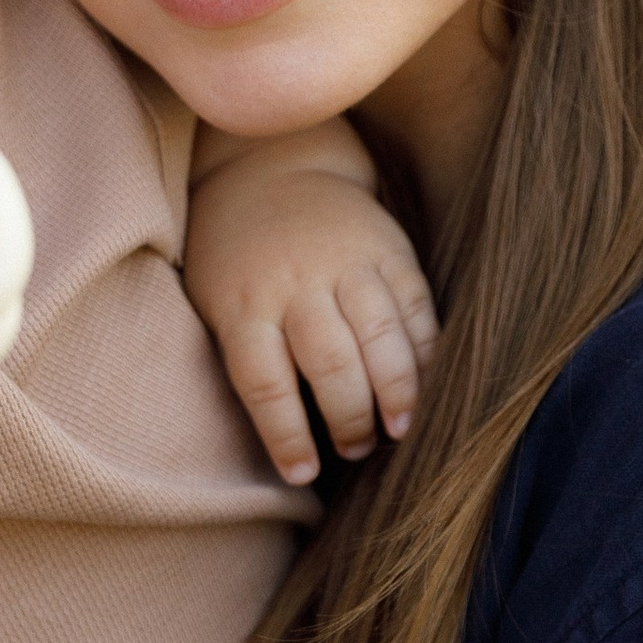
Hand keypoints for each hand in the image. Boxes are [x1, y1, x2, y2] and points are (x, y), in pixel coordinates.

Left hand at [185, 162, 438, 489]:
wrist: (271, 167)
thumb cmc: (236, 258)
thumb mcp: (215, 302)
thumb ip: (246, 356)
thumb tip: (286, 441)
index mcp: (244, 304)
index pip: (265, 384)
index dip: (287, 437)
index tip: (303, 474)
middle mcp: (296, 282)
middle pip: (332, 365)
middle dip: (349, 420)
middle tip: (356, 449)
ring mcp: (347, 262)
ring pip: (382, 339)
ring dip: (396, 394)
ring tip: (398, 428)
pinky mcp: (389, 249)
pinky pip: (417, 311)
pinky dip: (426, 355)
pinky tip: (424, 387)